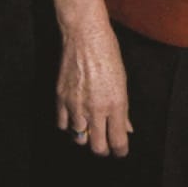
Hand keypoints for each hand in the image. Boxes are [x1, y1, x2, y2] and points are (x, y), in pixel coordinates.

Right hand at [56, 16, 132, 156]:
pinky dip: (69, 126)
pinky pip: (63, 125)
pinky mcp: (61, 99)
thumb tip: (127, 128)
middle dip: (103, 150)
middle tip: (106, 145)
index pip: (118, 140)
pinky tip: (75, 118)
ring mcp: (76, 105)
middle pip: (97, 147)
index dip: (120, 150)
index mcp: (116, 103)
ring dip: (86, 137)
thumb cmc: (108, 53)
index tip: (121, 151)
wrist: (84, 35)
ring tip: (90, 129)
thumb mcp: (123, 80)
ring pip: (79, 139)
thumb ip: (124, 108)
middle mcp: (96, 108)